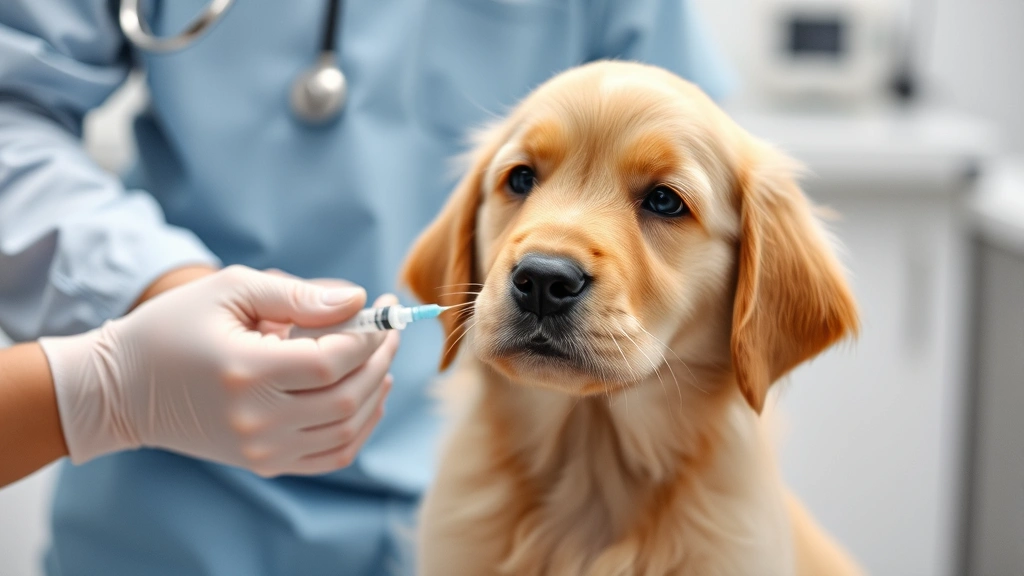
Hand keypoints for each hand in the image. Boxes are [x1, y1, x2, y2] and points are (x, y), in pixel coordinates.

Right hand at [39, 265, 398, 476]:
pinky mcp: (263, 464)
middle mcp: (257, 420)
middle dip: (381, 357)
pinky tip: (369, 397)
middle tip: (390, 329)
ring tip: (382, 358)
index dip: (368, 334)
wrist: (122, 389)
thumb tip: (358, 299)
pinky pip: (332, 455)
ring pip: (348, 429)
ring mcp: (261, 449)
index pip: (333, 359)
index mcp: (247, 372)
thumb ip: (296, 294)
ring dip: (377, 390)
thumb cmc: (174, 327)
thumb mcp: (229, 290)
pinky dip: (360, 427)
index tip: (384, 306)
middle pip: (348, 395)